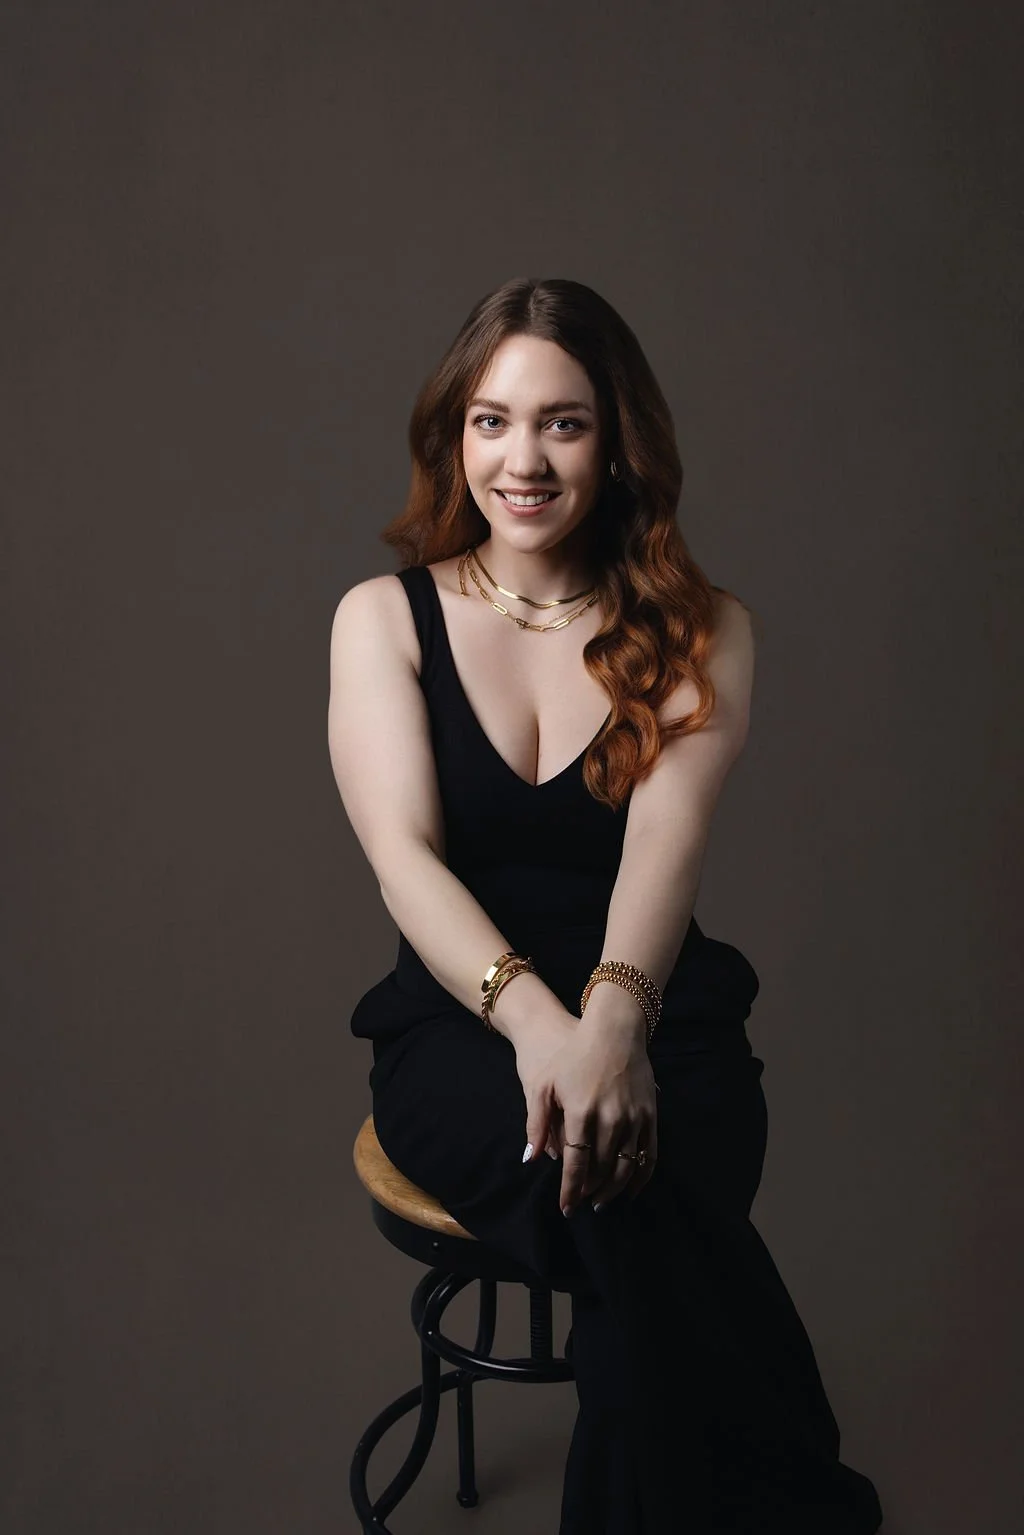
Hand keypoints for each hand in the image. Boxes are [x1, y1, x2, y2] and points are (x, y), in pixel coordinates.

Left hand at [519, 1012, 657, 1215]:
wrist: (614, 1030)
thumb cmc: (573, 1055)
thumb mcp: (544, 1083)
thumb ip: (536, 1122)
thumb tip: (530, 1158)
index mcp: (582, 1112)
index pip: (576, 1164)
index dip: (570, 1189)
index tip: (565, 1207)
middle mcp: (611, 1119)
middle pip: (600, 1170)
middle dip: (589, 1192)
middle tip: (580, 1204)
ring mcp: (634, 1118)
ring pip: (625, 1168)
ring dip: (613, 1190)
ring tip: (600, 1202)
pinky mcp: (651, 1115)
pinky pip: (649, 1156)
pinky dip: (640, 1178)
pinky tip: (630, 1190)